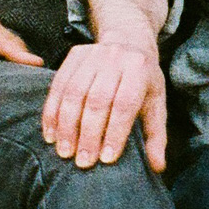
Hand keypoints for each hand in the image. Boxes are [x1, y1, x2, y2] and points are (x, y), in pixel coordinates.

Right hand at [41, 35, 166, 172]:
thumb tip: (158, 167)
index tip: (107, 159)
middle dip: (88, 134)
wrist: (129, 41)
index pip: (125, 103)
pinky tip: (50, 135)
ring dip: (66, 126)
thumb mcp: (155, 102)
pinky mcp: (74, 54)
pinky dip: (51, 113)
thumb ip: (156, 135)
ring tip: (65, 152)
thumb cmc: (143, 80)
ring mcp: (93, 54)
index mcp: (140, 68)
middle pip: (97, 99)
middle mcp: (117, 57)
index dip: (115, 132)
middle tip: (82, 162)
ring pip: (74, 93)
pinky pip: (58, 86)